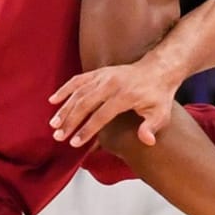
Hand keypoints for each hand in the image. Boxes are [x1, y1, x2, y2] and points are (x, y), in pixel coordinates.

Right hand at [50, 54, 177, 147]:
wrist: (158, 70)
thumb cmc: (158, 96)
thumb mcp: (161, 113)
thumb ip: (152, 127)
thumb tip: (147, 141)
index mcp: (125, 96)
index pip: (101, 115)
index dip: (87, 130)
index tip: (75, 143)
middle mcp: (111, 84)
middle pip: (85, 104)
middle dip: (70, 121)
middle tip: (58, 136)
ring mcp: (104, 76)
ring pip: (78, 92)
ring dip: (64, 108)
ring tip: (54, 124)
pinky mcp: (99, 72)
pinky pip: (78, 80)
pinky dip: (65, 89)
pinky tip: (53, 100)